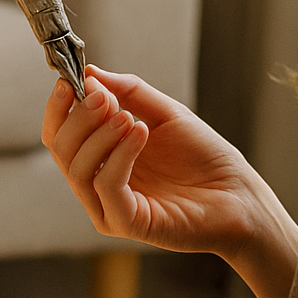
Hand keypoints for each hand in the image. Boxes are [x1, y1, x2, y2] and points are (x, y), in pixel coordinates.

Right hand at [42, 68, 265, 258]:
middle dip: (78, 119)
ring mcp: (110, 208)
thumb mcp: (164, 113)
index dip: (58, 110)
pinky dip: (119, 155)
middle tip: (102, 97)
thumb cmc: (204, 158)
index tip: (68, 82)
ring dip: (98, 136)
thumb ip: (129, 93)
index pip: (61, 138)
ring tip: (127, 115)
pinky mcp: (128, 224)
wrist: (239, 194)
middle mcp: (98, 186)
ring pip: (78, 170)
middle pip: (62, 152)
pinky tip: (141, 132)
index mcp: (102, 161)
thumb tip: (90, 73)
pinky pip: (107, 186)